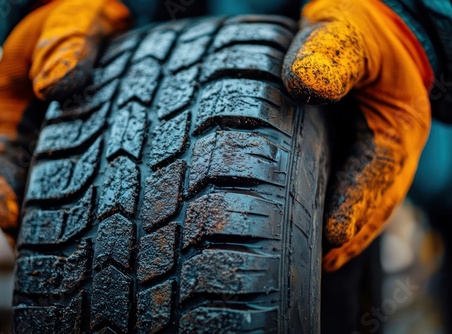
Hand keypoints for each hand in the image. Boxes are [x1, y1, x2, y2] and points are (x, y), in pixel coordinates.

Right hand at [0, 0, 129, 244]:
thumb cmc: (77, 14)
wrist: (106, 18)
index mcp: (10, 105)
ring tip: (85, 252)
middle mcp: (34, 128)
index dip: (4, 192)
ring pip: (63, 183)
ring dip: (70, 215)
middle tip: (49, 257)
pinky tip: (119, 219)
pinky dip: (102, 195)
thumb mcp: (68, 20)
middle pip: (28, 180)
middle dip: (36, 218)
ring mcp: (64, 137)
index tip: (15, 226)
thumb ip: (65, 45)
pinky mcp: (95, 140)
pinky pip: (96, 172)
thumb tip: (56, 86)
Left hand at [282, 0, 433, 270]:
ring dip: (346, 232)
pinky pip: (349, 189)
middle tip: (322, 263)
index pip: (377, 175)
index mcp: (396, 126)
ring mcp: (372, 154)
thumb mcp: (345, 32)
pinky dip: (335, 212)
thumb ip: (331, 55)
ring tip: (320, 260)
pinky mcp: (353, 153)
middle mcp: (388, 147)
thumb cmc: (354, 30)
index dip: (357, 206)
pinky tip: (315, 231)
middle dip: (352, 234)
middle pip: (375, 200)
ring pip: (364, 202)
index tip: (334, 237)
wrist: (359, 30)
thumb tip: (306, 84)